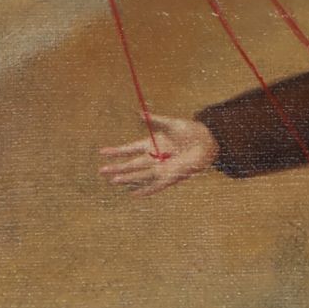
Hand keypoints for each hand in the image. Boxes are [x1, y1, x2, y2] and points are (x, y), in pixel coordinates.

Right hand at [101, 114, 218, 193]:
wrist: (207, 142)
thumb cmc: (190, 131)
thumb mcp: (171, 124)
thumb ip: (155, 120)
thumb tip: (140, 113)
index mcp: (151, 144)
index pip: (129, 149)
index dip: (116, 151)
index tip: (102, 152)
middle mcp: (154, 158)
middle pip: (131, 164)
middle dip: (117, 167)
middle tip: (101, 171)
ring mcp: (161, 168)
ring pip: (139, 175)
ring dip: (127, 178)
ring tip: (113, 181)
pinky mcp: (170, 176)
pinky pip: (155, 186)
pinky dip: (146, 190)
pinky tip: (134, 195)